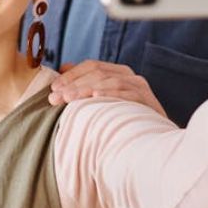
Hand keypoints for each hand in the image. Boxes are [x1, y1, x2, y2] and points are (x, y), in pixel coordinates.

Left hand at [48, 60, 165, 116]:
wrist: (153, 141)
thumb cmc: (123, 120)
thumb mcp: (103, 101)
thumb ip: (85, 83)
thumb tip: (63, 68)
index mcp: (118, 72)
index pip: (92, 65)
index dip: (71, 75)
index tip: (53, 87)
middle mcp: (131, 77)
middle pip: (99, 73)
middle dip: (74, 84)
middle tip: (55, 97)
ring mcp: (141, 88)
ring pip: (112, 81)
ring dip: (87, 89)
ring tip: (69, 99)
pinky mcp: (150, 102)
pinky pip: (129, 95)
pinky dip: (112, 94)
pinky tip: (96, 98)